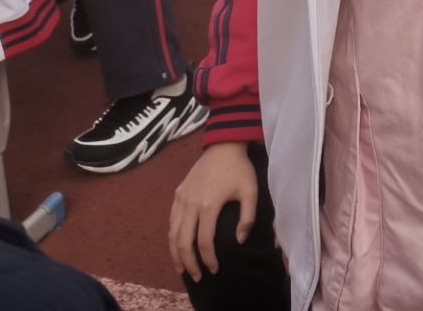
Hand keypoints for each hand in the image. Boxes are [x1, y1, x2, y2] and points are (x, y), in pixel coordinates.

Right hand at [169, 142, 259, 282]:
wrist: (223, 145)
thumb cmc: (239, 169)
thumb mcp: (251, 191)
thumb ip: (248, 217)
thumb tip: (240, 241)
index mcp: (209, 204)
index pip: (204, 241)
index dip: (208, 259)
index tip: (214, 269)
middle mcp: (191, 204)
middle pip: (183, 241)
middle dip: (188, 263)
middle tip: (196, 277)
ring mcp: (181, 199)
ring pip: (173, 233)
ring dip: (176, 254)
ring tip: (182, 268)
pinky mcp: (178, 194)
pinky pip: (171, 221)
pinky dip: (172, 237)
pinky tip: (177, 246)